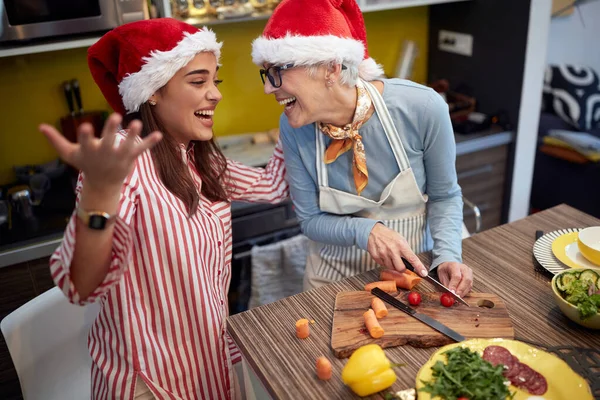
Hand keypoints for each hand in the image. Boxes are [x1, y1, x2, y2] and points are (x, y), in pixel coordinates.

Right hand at [39, 113, 161, 192]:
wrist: (102, 185)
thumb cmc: (85, 165)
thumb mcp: (69, 154)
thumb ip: (56, 140)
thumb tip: (39, 126)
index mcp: (89, 150)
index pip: (85, 141)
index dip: (85, 134)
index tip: (85, 125)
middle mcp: (105, 153)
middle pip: (108, 140)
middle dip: (111, 129)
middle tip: (115, 116)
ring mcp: (119, 156)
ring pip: (127, 144)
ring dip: (132, 134)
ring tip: (137, 123)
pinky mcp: (131, 157)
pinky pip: (142, 149)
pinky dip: (150, 142)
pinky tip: (159, 135)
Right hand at [367, 223, 427, 276]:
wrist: (373, 231)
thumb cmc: (389, 236)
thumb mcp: (401, 240)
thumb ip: (406, 251)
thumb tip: (412, 263)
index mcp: (401, 245)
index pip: (412, 258)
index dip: (419, 267)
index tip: (424, 273)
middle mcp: (393, 250)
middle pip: (400, 268)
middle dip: (402, 268)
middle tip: (400, 263)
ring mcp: (383, 254)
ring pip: (391, 268)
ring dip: (392, 265)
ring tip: (390, 256)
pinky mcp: (376, 257)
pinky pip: (383, 265)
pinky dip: (385, 262)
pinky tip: (384, 255)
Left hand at [436, 262, 472, 296]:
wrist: (449, 265)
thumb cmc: (445, 270)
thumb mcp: (441, 275)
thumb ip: (446, 284)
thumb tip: (449, 293)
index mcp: (455, 265)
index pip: (456, 276)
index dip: (454, 285)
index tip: (452, 292)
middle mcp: (464, 268)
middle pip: (466, 280)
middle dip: (461, 290)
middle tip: (456, 297)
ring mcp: (469, 273)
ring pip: (469, 284)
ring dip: (463, 292)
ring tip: (457, 298)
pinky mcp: (471, 278)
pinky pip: (470, 286)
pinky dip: (465, 292)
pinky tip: (460, 295)